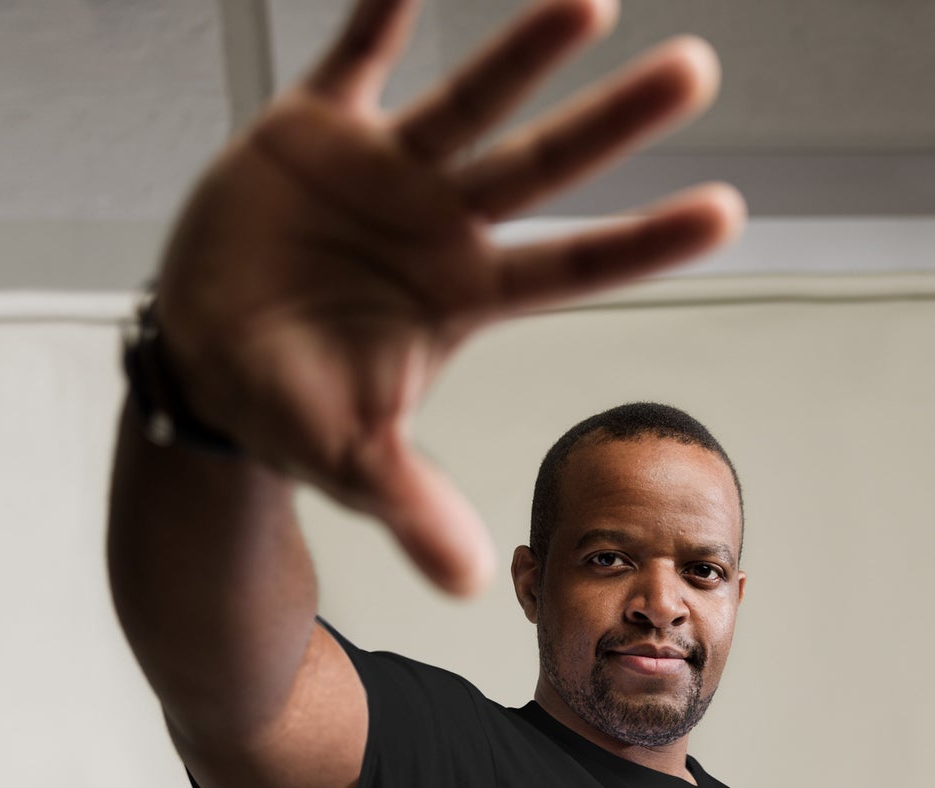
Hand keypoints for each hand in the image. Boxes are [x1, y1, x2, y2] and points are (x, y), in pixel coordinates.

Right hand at [150, 0, 744, 595]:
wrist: (207, 360)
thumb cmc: (292, 409)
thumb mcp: (353, 463)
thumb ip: (413, 507)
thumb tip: (469, 583)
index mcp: (462, 297)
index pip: (572, 268)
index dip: (644, 243)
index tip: (728, 213)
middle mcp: (439, 226)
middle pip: (542, 168)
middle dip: (614, 123)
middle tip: (698, 73)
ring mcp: (382, 173)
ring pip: (468, 100)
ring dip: (524, 51)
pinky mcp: (312, 131)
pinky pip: (353, 56)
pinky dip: (381, 11)